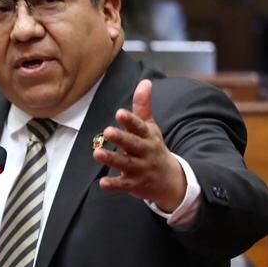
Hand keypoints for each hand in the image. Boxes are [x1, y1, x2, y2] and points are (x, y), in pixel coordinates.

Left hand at [94, 79, 187, 211]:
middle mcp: (144, 151)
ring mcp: (140, 168)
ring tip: (97, 153)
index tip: (119, 113)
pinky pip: (123, 185)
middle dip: (121, 138)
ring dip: (112, 159)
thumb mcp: (150, 127)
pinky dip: (114, 185)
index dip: (130, 120)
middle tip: (107, 131)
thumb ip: (143, 106)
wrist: (170, 180)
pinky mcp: (134, 184)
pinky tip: (103, 183)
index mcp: (148, 136)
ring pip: (125, 163)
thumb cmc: (153, 148)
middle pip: (132, 144)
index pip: (139, 126)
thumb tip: (145, 81)